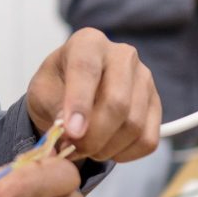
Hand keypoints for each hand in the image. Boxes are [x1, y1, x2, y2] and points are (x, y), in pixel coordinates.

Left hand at [24, 28, 159, 163]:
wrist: (70, 95)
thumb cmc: (55, 89)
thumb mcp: (42, 94)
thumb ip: (54, 109)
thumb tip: (72, 132)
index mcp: (88, 42)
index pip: (86, 69)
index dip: (79, 103)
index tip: (71, 132)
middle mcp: (122, 54)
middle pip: (117, 102)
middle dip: (93, 136)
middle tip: (73, 149)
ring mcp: (144, 78)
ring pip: (133, 125)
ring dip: (106, 148)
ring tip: (86, 148)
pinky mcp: (156, 104)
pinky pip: (148, 139)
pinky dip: (125, 154)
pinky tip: (106, 149)